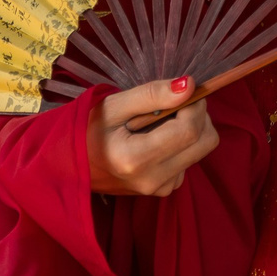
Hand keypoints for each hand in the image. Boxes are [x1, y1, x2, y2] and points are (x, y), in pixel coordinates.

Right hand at [88, 77, 219, 196]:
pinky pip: (190, 160)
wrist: (71, 166)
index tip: (184, 89)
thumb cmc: (88, 131)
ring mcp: (160, 189)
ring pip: (202, 150)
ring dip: (191, 128)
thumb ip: (152, 94)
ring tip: (159, 121)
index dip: (195, 104)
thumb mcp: (114, 105)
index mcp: (135, 159)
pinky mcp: (164, 190)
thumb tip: (190, 85)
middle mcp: (152, 180)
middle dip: (199, 115)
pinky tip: (157, 138)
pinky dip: (182, 144)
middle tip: (174, 101)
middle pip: (205, 142)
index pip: (189, 130)